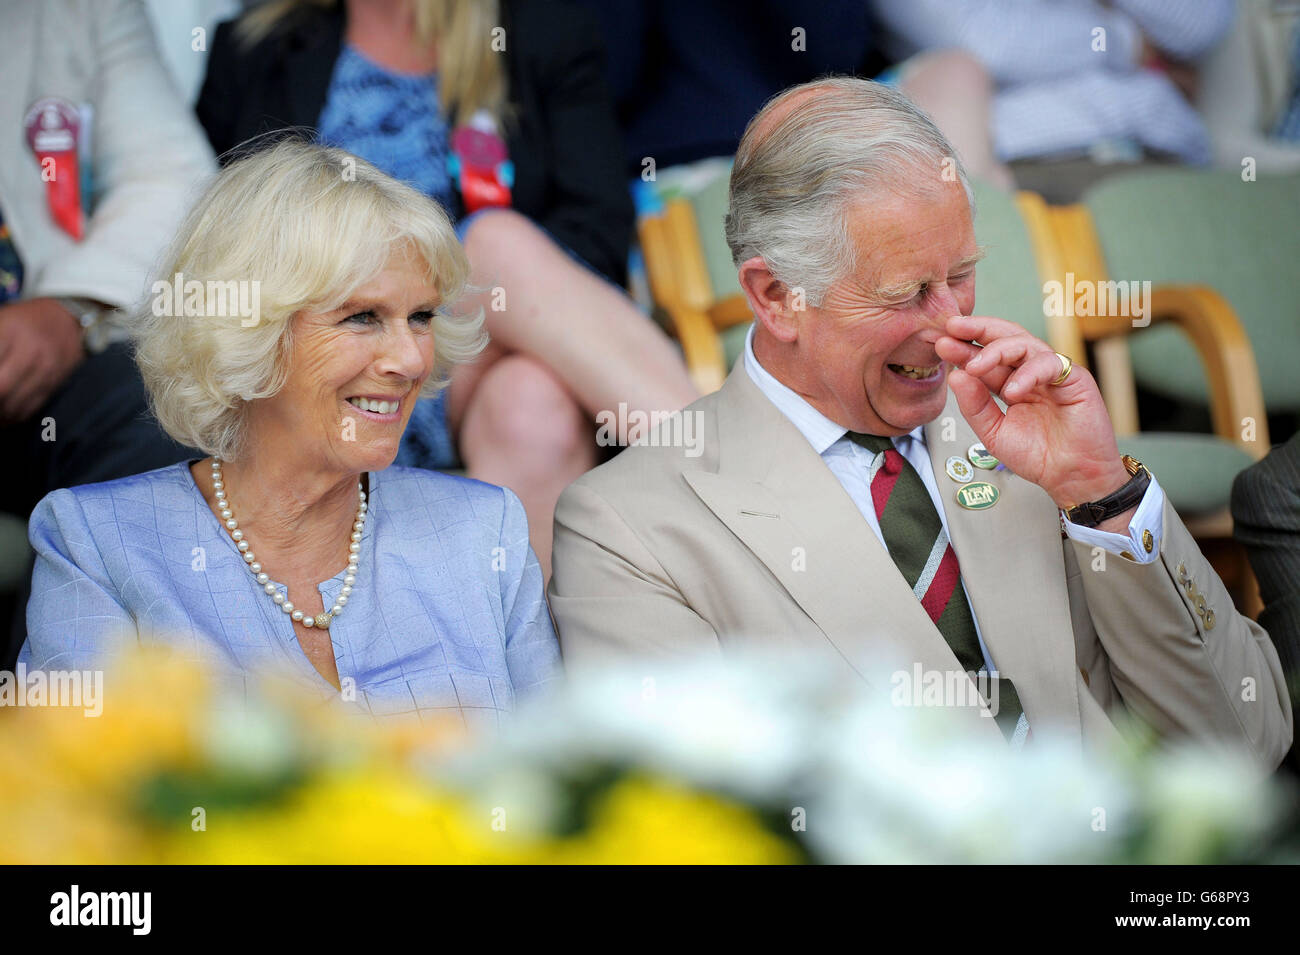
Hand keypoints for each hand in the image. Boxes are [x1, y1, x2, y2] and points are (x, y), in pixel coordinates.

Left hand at [0, 298, 86, 422]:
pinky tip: (3, 417)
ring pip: (15, 404)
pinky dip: (12, 417)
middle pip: (1, 388)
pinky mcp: (55, 384)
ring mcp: (46, 370)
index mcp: (10, 331)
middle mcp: (31, 352)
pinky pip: (30, 408)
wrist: (68, 320)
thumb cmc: (23, 320)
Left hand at [936, 315, 1130, 511]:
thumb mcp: (994, 432)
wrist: (1072, 478)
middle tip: (953, 327)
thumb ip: (975, 406)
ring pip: (1025, 344)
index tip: (941, 343)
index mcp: (1012, 383)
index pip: (986, 359)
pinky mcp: (1075, 378)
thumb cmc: (1039, 456)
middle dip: (978, 329)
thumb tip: (955, 376)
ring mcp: (1052, 373)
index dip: (964, 349)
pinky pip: (1049, 364)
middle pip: (1005, 338)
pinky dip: (1027, 374)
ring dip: (996, 351)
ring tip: (974, 366)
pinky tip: (1011, 391)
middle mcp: (1031, 373)